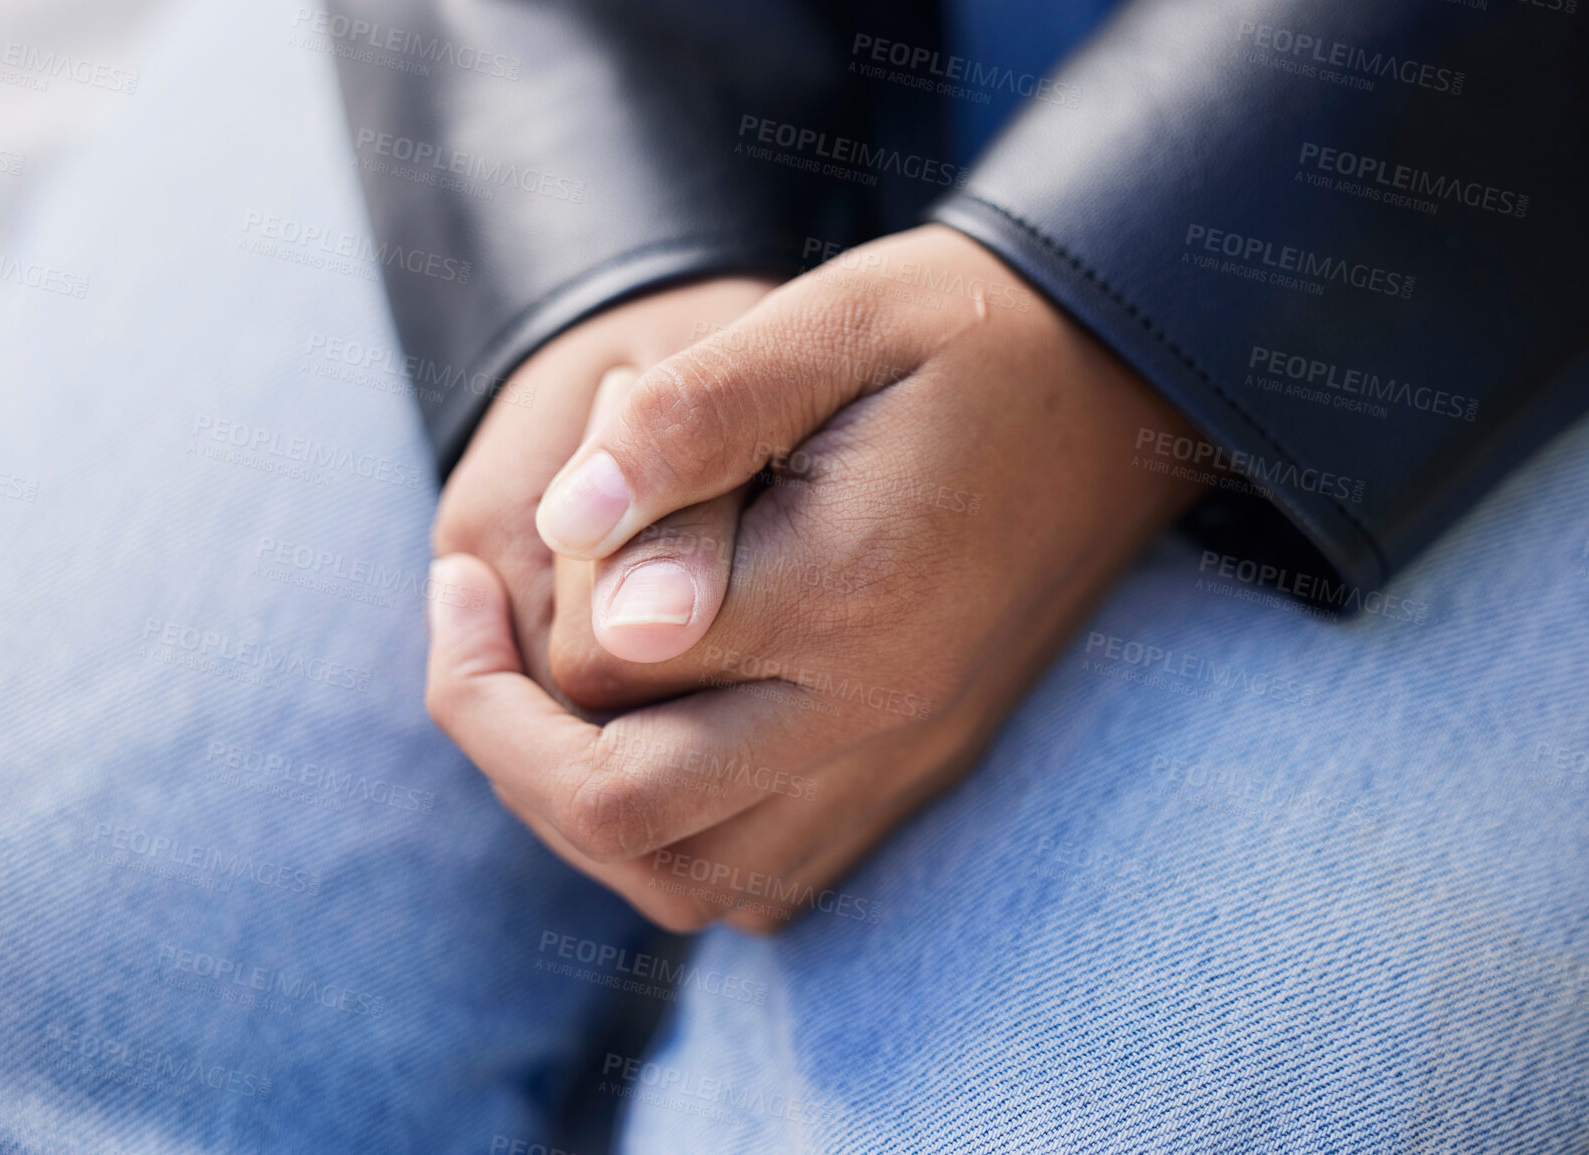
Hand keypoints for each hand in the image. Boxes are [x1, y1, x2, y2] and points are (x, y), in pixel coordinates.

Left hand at [427, 225, 1204, 931]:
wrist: (1125, 383)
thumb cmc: (966, 331)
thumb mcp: (831, 319)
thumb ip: (694, 421)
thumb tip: (565, 524)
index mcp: (844, 589)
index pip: (605, 664)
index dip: (500, 627)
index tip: (462, 567)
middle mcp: (877, 707)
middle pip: (628, 816)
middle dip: (504, 746)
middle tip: (467, 644)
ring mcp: (905, 757)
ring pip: (694, 880)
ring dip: (581, 814)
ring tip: (540, 707)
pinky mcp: (923, 773)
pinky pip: (770, 880)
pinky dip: (679, 843)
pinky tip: (654, 746)